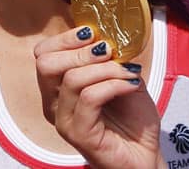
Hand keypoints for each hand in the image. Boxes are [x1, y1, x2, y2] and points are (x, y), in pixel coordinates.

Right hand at [35, 27, 162, 168]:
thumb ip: (110, 57)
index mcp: (58, 88)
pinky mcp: (78, 134)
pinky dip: (114, 84)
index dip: (65, 38)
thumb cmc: (133, 119)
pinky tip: (131, 85)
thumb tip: (107, 33)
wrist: (146, 154)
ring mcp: (64, 120)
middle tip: (108, 51)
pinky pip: (90, 97)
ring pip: (71, 78)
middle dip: (81, 51)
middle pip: (46, 63)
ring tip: (129, 72)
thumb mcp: (121, 76)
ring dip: (106, 68)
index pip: (42, 54)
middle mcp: (54, 104)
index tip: (93, 33)